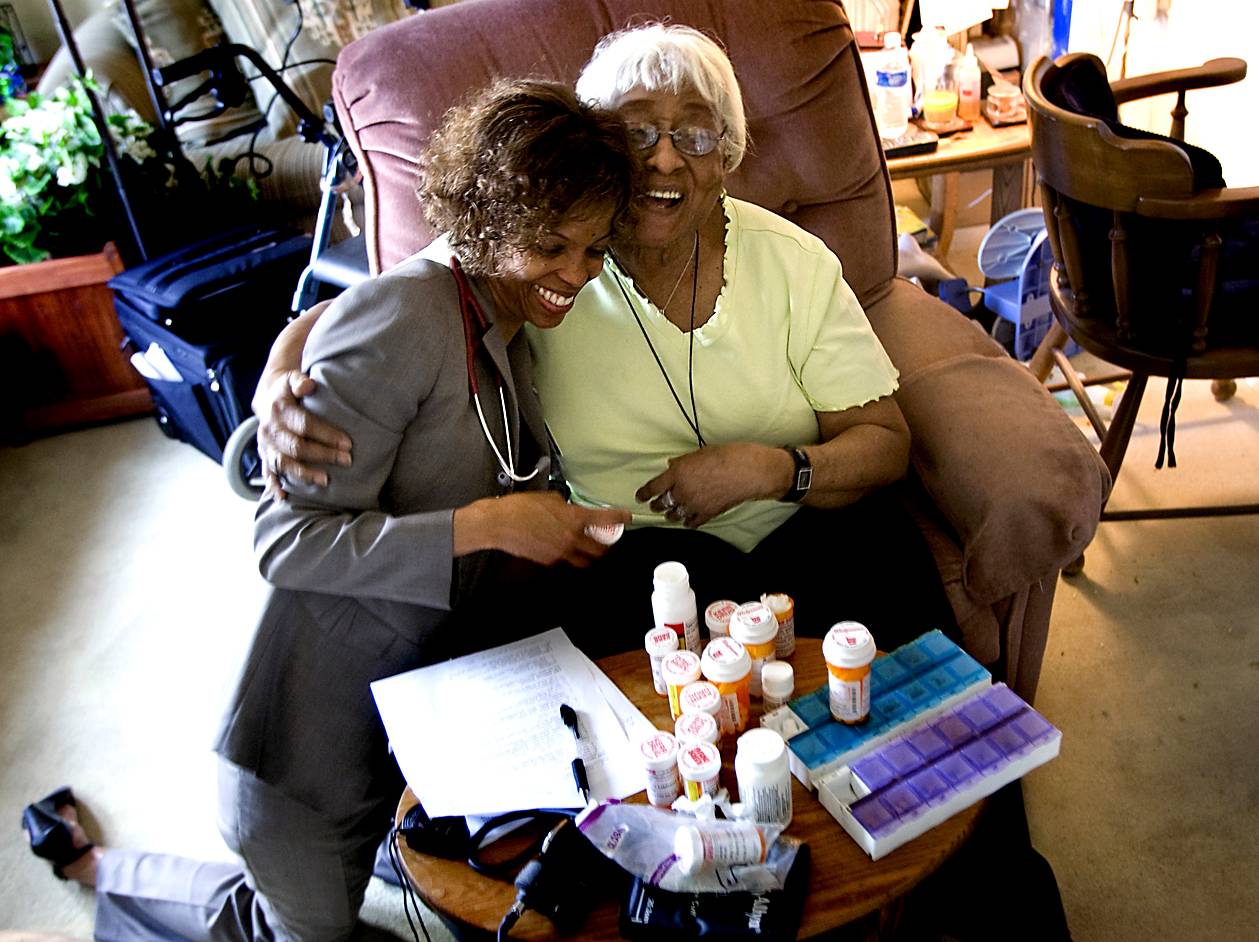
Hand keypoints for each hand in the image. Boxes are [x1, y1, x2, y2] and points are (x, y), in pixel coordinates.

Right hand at [254, 369, 351, 499]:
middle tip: (347, 461)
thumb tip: (308, 386)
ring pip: (284, 463)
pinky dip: (274, 486)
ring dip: (304, 473)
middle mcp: (269, 430)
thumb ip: (300, 381)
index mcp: (278, 410)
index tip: (348, 443)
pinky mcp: (264, 456)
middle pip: (297, 447)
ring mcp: (265, 445)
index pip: (305, 425)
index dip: (326, 435)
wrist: (267, 396)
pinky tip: (284, 498)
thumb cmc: (288, 388)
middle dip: (323, 455)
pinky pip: (267, 473)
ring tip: (325, 481)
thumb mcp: (292, 378)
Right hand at [455, 492, 631, 566]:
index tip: (627, 516)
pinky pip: (565, 560)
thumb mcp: (549, 499)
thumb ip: (566, 506)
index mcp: (574, 519)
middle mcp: (571, 538)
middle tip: (606, 538)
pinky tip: (560, 545)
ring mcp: (560, 553)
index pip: (605, 519)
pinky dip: (568, 555)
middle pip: (600, 549)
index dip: (620, 518)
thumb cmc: (519, 508)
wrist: (499, 524)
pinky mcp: (549, 561)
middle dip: (605, 544)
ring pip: (584, 560)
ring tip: (586, 546)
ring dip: (589, 554)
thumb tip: (571, 510)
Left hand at [635, 443, 788, 526]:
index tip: (640, 496)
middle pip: (662, 503)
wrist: (750, 472)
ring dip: (671, 514)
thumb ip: (684, 462)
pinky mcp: (708, 514)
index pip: (654, 487)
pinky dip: (688, 522)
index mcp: (678, 473)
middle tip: (655, 504)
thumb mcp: (701, 452)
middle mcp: (683, 491)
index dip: (644, 493)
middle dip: (657, 504)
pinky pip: (692, 522)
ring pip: (675, 515)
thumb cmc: (728, 456)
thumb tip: (673, 466)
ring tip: (670, 513)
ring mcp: (695, 505)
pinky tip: (687, 520)